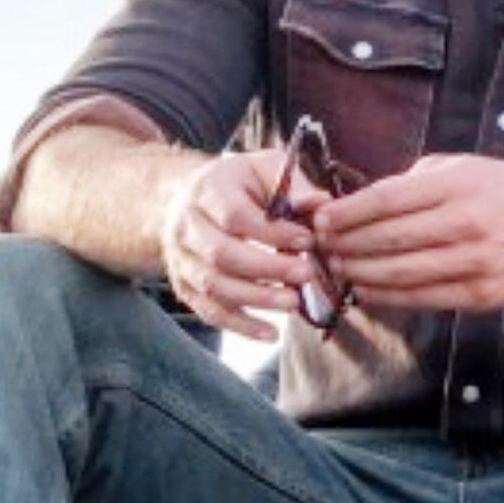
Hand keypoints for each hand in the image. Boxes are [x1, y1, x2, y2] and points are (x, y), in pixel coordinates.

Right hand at [155, 146, 329, 342]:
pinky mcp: (185, 286)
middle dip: (267, 268)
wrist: (183, 201)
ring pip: (214, 286)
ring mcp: (182, 259)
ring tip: (294, 302)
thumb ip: (293, 185)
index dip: (271, 231)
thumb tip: (321, 204)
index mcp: (208, 190)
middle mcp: (187, 225)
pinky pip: (209, 311)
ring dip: (256, 298)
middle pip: (222, 254)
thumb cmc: (237, 184)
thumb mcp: (263, 169)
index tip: (307, 239)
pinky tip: (271, 333)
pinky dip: (240, 325)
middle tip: (305, 274)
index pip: (235, 215)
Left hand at [315, 155, 503, 312]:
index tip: (322, 220)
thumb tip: (358, 203)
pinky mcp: (482, 294)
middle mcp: (469, 223)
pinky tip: (365, 290)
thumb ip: (412, 182)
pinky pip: (424, 298)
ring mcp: (477, 262)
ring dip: (361, 273)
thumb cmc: (498, 190)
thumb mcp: (459, 167)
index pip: (389, 200)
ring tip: (336, 268)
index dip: (349, 213)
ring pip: (403, 272)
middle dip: (347, 244)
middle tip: (320, 247)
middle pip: (391, 238)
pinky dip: (389, 296)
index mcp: (459, 185)